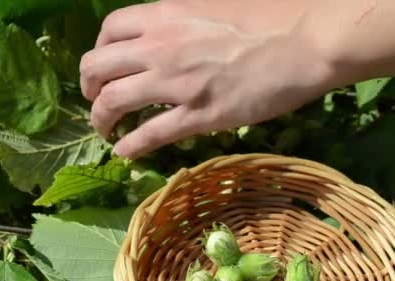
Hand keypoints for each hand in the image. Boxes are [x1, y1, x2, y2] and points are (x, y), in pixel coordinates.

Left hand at [80, 0, 336, 158]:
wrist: (307, 40)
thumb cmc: (270, 15)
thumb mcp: (214, 2)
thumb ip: (183, 16)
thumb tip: (169, 26)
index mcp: (165, 15)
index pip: (108, 31)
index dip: (98, 51)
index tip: (104, 67)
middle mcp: (160, 47)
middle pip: (97, 68)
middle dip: (87, 87)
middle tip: (94, 99)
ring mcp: (177, 84)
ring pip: (114, 102)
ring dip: (100, 119)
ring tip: (103, 130)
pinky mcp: (199, 116)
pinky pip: (150, 134)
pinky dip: (129, 145)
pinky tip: (123, 152)